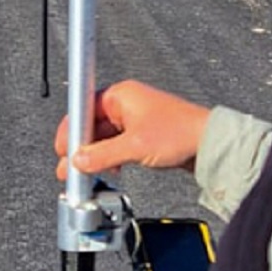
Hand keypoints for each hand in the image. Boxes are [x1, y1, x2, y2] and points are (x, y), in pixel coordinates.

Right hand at [54, 80, 210, 179]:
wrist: (209, 143)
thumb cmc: (179, 133)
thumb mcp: (135, 146)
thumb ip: (102, 155)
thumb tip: (78, 161)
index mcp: (121, 95)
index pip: (83, 109)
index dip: (70, 131)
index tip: (62, 150)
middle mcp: (125, 103)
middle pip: (91, 125)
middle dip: (81, 149)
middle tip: (69, 170)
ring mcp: (133, 119)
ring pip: (103, 137)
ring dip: (95, 156)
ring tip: (87, 175)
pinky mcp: (142, 134)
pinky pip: (117, 144)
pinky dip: (110, 158)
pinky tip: (110, 171)